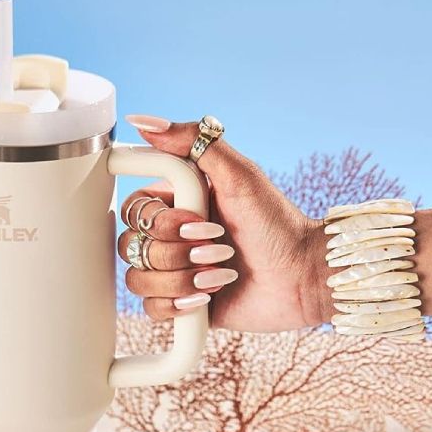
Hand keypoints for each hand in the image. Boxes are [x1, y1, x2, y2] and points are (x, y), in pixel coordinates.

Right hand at [119, 115, 331, 331]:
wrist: (301, 276)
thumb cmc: (277, 224)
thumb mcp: (239, 174)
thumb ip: (192, 141)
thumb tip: (143, 123)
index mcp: (177, 202)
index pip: (132, 207)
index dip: (153, 216)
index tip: (189, 215)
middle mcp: (171, 236)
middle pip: (130, 244)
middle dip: (175, 247)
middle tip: (217, 243)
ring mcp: (175, 272)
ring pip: (138, 278)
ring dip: (180, 277)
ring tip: (219, 272)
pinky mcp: (182, 305)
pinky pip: (150, 309)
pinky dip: (179, 303)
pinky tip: (208, 294)